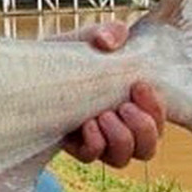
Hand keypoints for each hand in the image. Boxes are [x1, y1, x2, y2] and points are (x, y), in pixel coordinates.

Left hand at [59, 22, 165, 167]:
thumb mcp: (87, 40)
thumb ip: (105, 33)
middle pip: (148, 148)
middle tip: (123, 107)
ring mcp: (98, 141)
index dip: (157, 109)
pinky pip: (92, 157)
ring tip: (103, 116)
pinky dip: (94, 144)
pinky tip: (86, 125)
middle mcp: (120, 128)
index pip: (159, 120)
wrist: (32, 71)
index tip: (139, 85)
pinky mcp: (74, 146)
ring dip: (120, 139)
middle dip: (142, 129)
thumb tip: (110, 39)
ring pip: (123, 159)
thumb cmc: (69, 56)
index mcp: (133, 104)